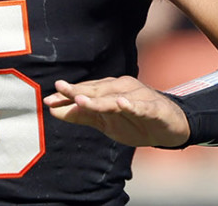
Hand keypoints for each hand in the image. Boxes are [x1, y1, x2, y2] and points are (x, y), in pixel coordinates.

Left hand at [43, 76, 188, 147]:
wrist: (170, 128)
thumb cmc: (134, 122)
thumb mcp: (105, 122)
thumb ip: (81, 115)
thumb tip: (52, 111)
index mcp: (109, 90)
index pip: (86, 91)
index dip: (67, 95)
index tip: (48, 100)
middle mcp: (123, 89)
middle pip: (98, 91)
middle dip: (78, 91)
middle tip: (59, 90)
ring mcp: (139, 97)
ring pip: (116, 98)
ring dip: (99, 99)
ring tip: (81, 99)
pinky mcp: (155, 109)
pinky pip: (143, 107)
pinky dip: (133, 105)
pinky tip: (123, 104)